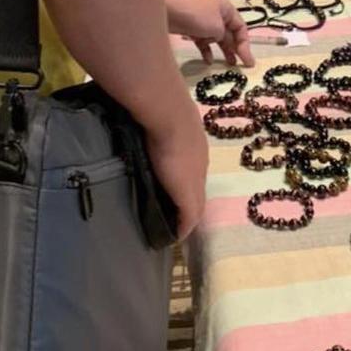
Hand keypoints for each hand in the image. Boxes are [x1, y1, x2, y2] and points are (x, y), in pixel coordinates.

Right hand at [144, 96, 208, 240]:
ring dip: (186, 217)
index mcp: (196, 148)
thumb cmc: (163, 114)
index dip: (185, 183)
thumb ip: (162, 128)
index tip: (174, 191)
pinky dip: (183, 228)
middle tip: (175, 215)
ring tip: (174, 227)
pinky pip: (189, 219)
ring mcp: (196, 182)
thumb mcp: (166, 121)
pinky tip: (174, 237)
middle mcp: (201, 166)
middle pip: (197, 191)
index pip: (193, 172)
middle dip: (188, 203)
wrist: (171, 117)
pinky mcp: (189, 197)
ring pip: (195, 205)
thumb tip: (149, 124)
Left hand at [165, 0, 254, 66]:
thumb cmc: (196, 16)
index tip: (247, 61)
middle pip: (230, 34)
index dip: (245, 45)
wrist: (167, 11)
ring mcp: (204, 22)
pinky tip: (208, 61)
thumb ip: (224, 36)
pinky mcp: (192, 29)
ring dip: (223, 50)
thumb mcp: (217, 26)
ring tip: (229, 64)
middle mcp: (217, 14)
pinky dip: (207, 51)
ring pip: (217, 39)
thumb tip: (221, 40)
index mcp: (226, 9)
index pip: (241, 28)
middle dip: (236, 49)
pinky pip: (203, 42)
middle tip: (241, 66)